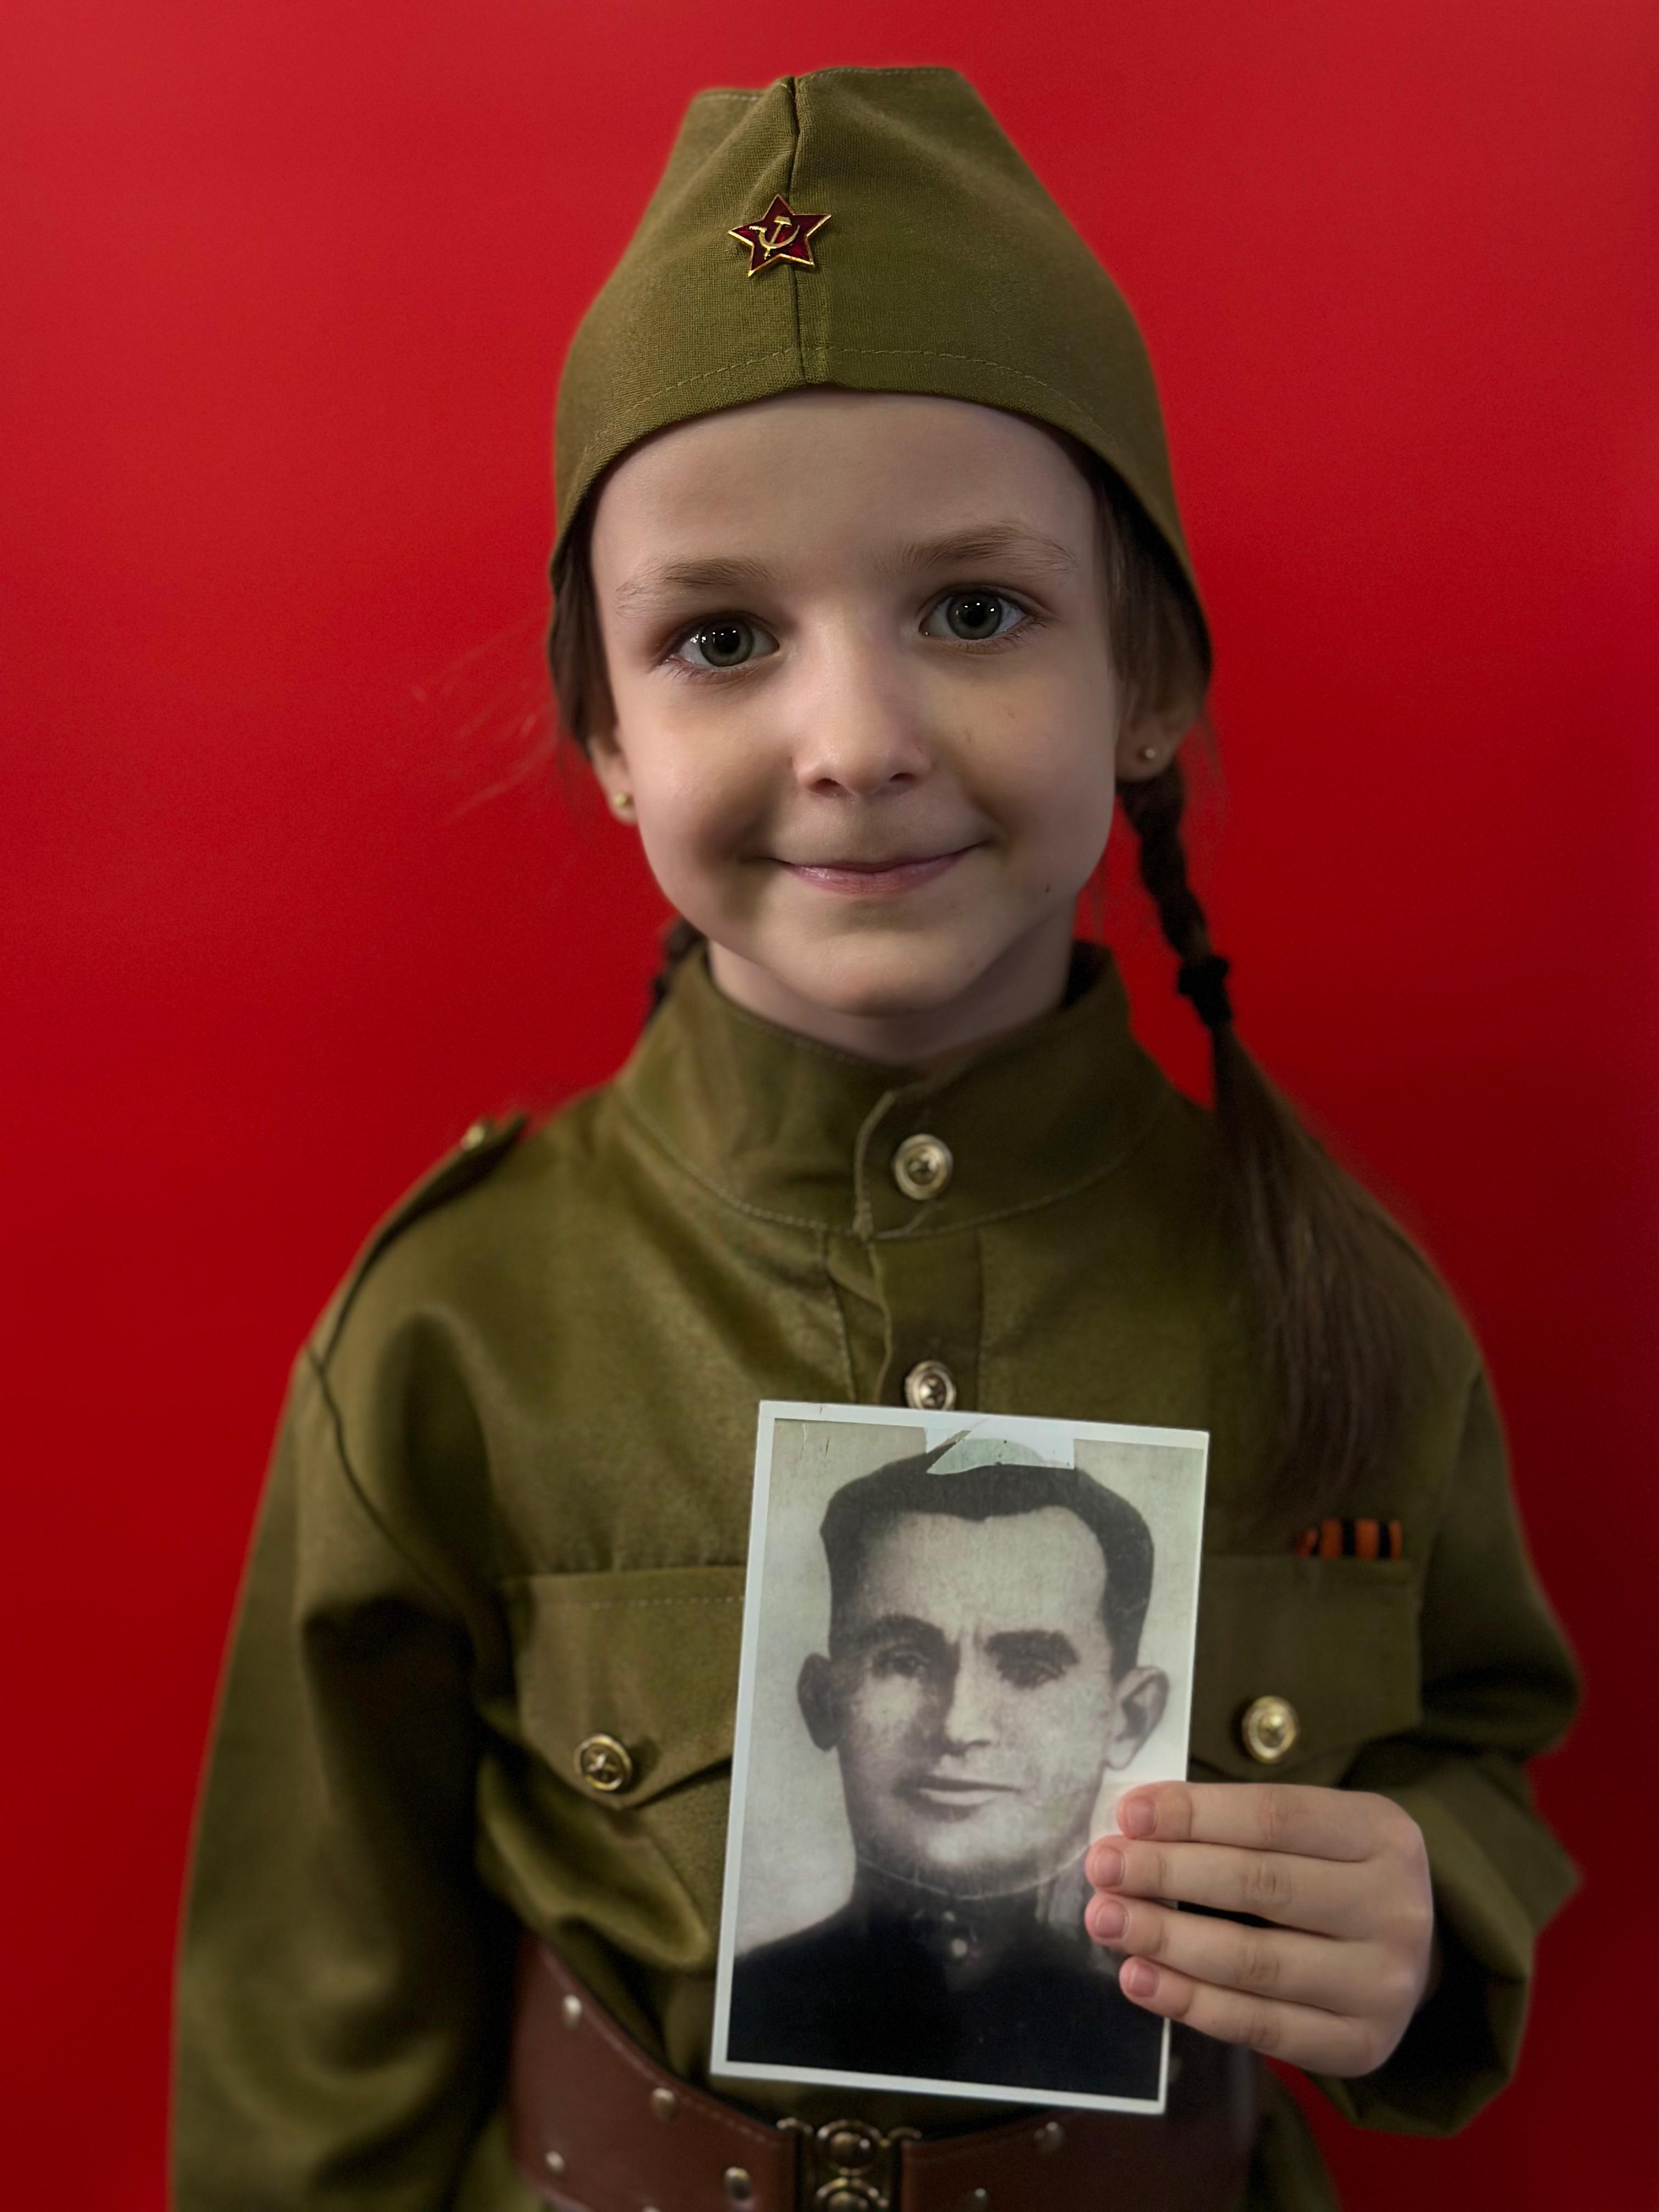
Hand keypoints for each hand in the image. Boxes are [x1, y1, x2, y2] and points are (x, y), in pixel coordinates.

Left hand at [1084, 1782, 1433, 2074]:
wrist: (1409, 1955)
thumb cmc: (1335, 1873)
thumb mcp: (1312, 1829)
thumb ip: (1236, 1824)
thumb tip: (1136, 1824)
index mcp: (1381, 1833)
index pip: (1273, 1816)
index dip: (1194, 1814)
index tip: (1128, 1815)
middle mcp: (1394, 1907)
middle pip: (1261, 1886)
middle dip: (1168, 1874)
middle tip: (1102, 1869)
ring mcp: (1383, 1984)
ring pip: (1255, 1962)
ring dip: (1167, 1941)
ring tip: (1107, 1922)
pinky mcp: (1360, 2045)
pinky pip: (1260, 2026)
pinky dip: (1191, 2004)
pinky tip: (1141, 1980)